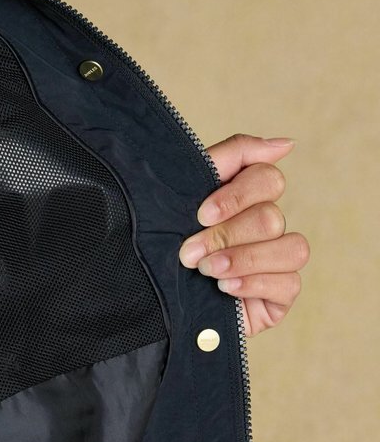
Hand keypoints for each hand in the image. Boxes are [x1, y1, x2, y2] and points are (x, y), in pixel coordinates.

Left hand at [178, 134, 309, 336]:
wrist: (148, 297)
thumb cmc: (164, 245)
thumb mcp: (186, 193)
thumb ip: (233, 157)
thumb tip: (285, 144)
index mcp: (246, 199)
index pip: (267, 178)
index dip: (237, 195)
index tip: (201, 214)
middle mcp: (266, 228)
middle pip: (271, 217)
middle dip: (225, 236)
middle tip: (189, 253)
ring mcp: (277, 262)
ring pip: (292, 248)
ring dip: (244, 259)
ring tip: (207, 272)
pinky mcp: (280, 297)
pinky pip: (289, 284)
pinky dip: (254, 284)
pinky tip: (225, 289)